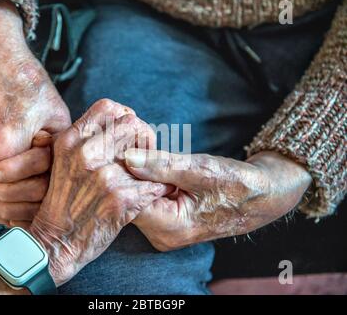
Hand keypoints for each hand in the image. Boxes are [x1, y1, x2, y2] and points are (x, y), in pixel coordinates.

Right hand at [0, 1, 70, 222]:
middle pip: (1, 204)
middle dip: (26, 204)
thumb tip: (63, 184)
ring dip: (5, 204)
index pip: (27, 194)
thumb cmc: (25, 82)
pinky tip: (6, 189)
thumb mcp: (56, 116)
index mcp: (2, 145)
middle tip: (42, 202)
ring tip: (26, 201)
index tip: (55, 190)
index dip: (45, 195)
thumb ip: (58, 154)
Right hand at [29, 99, 168, 284]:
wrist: (55, 244)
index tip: (130, 136)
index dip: (125, 117)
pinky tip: (151, 195)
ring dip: (153, 167)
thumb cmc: (64, 202)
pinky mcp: (120, 197)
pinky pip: (155, 184)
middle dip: (144, 140)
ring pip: (147, 154)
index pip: (108, 107)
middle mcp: (85, 152)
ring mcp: (103, 175)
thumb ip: (87, 141)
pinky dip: (159, 190)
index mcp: (71, 140)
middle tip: (145, 159)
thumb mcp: (64, 162)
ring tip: (147, 179)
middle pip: (132, 125)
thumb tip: (122, 120)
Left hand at [125, 149, 311, 250]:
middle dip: (128, 173)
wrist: (261, 196)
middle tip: (132, 146)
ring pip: (136, 198)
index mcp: (170, 228)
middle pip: (130, 202)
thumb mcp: (201, 170)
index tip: (122, 149)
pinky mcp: (166, 221)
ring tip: (143, 153)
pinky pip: (146, 198)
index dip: (122, 174)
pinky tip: (151, 164)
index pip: (129, 200)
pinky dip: (147, 180)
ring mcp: (164, 230)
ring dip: (138, 175)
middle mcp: (163, 235)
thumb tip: (128, 158)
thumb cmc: (237, 183)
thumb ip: (163, 165)